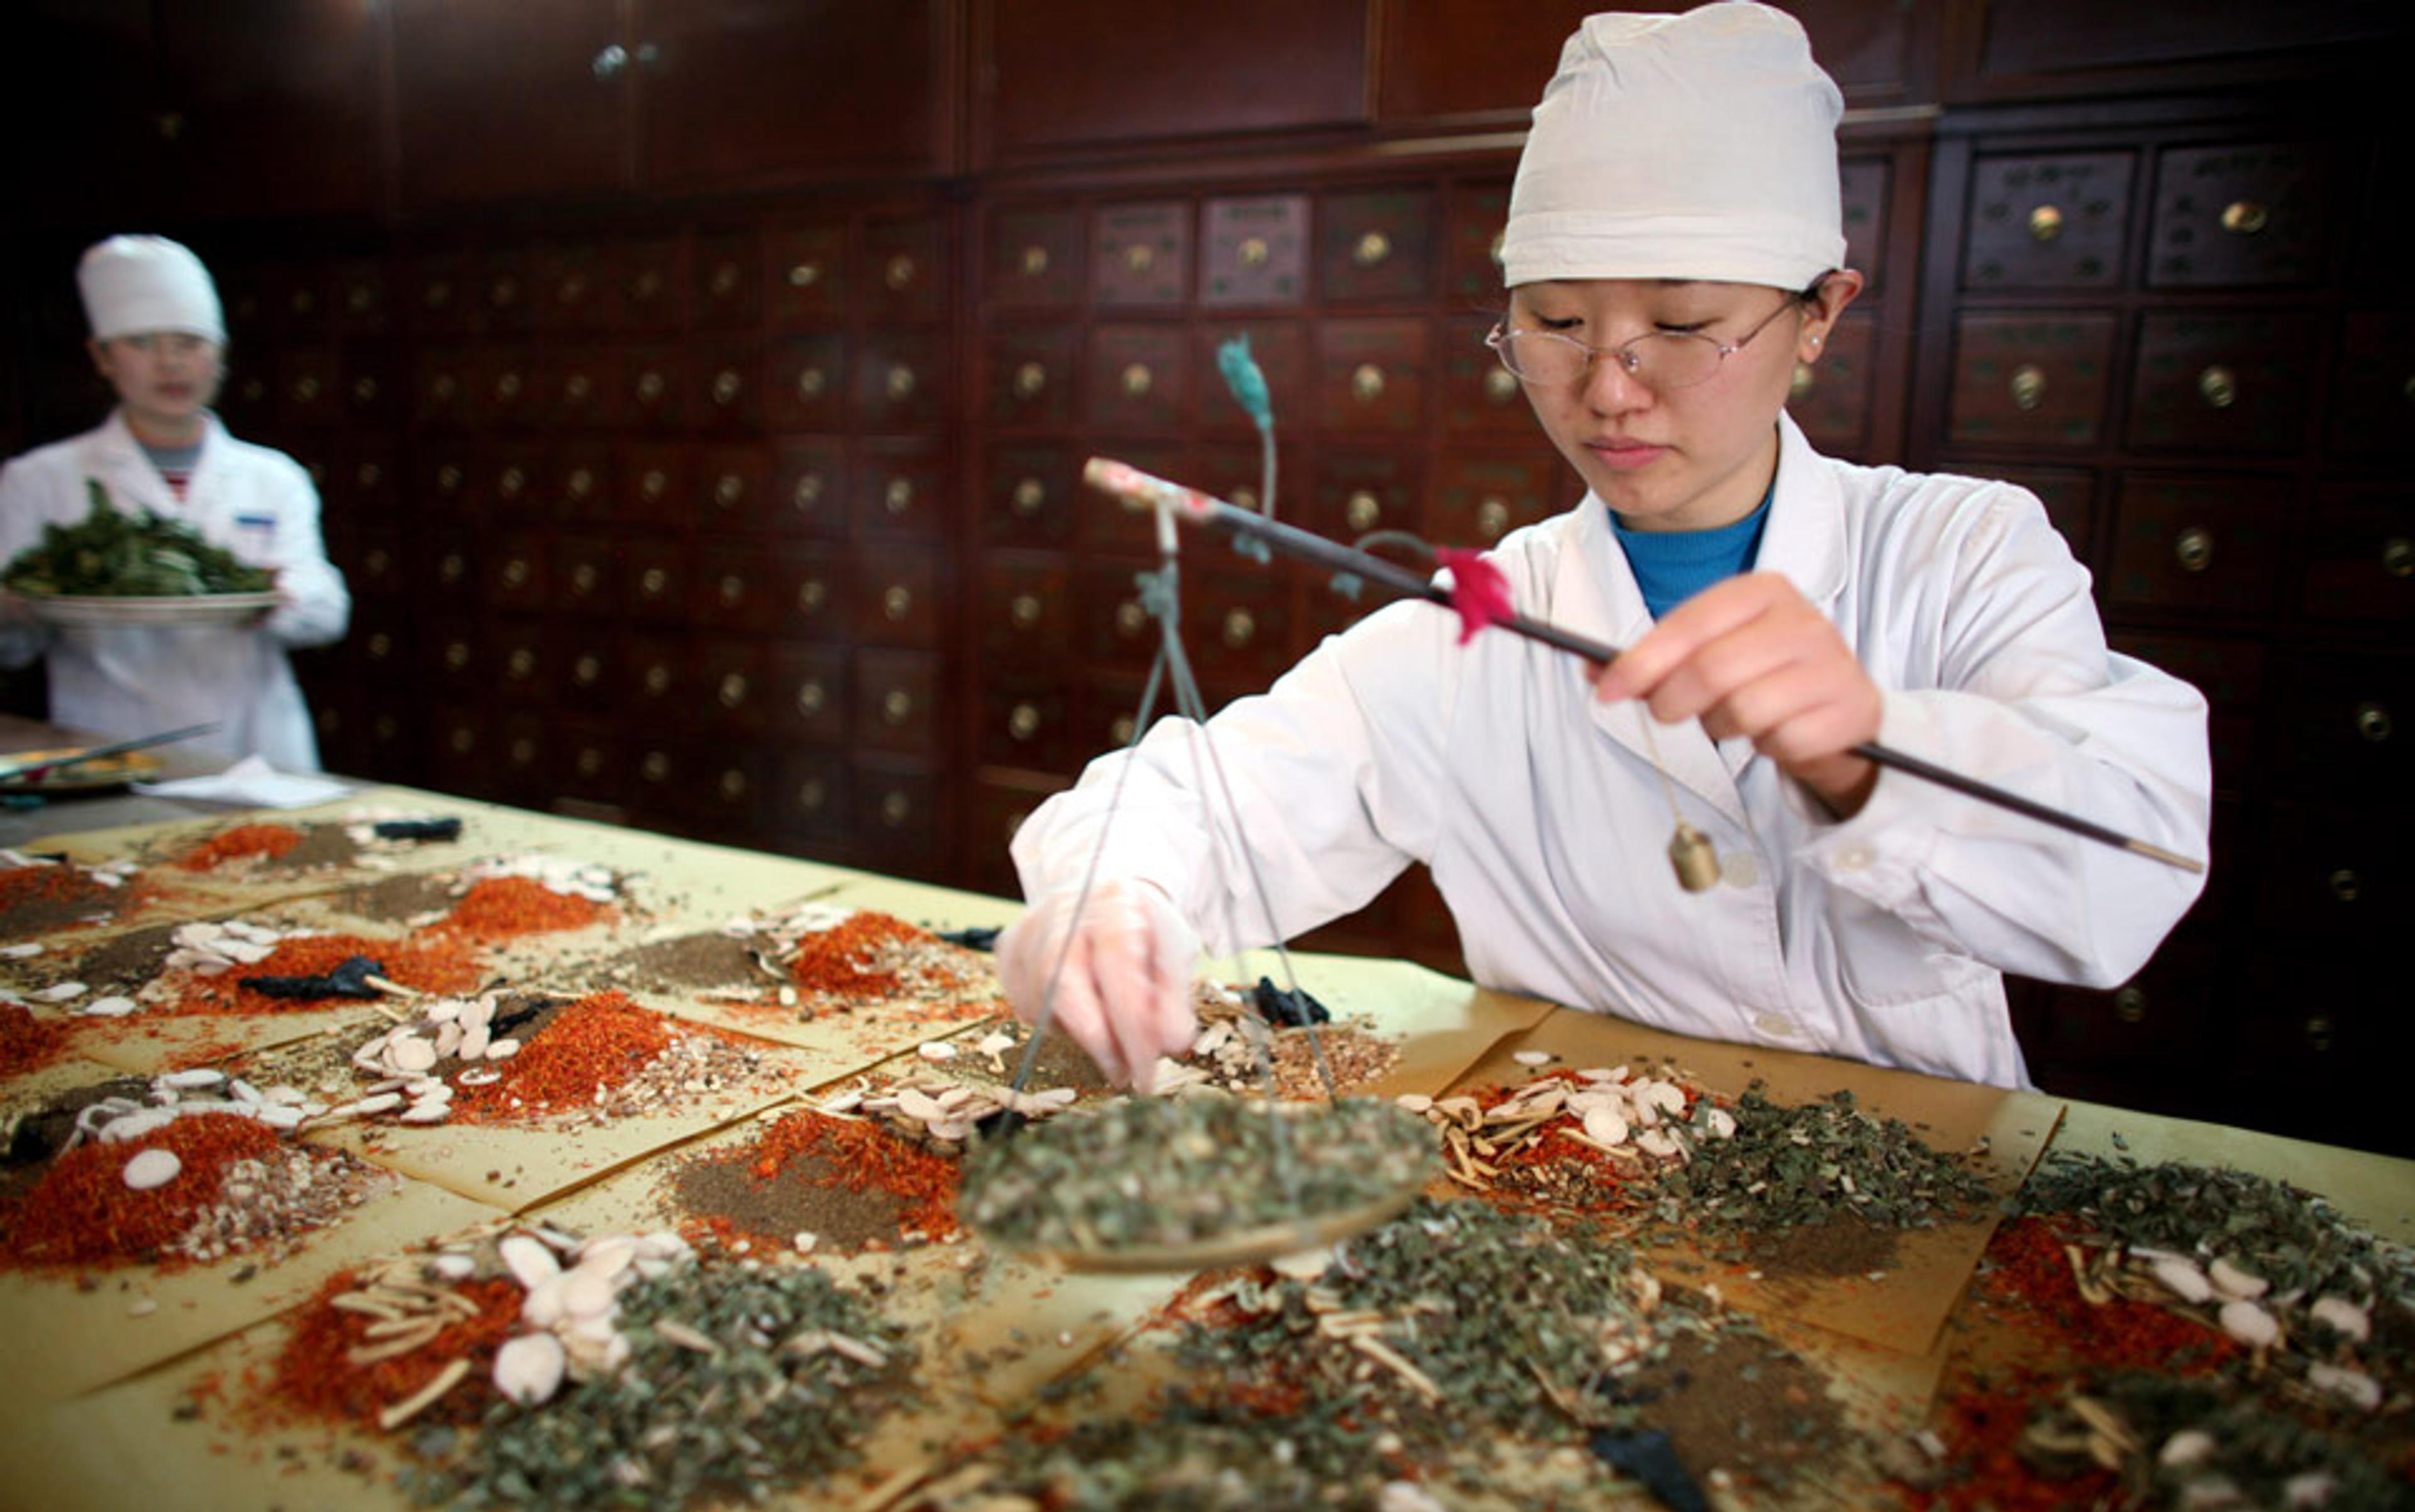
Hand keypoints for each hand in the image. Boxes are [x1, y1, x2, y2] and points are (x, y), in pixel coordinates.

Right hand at [994, 879, 1200, 1091]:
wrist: (1107, 899)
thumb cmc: (1144, 930)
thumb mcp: (1175, 954)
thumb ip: (1174, 1000)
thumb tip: (1172, 1043)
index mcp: (1113, 902)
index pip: (1116, 964)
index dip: (1130, 1026)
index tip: (1145, 1071)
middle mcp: (1063, 912)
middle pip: (1065, 984)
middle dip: (1098, 1042)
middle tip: (1124, 1074)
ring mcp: (1028, 931)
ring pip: (1042, 1005)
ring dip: (1081, 1035)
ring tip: (1112, 1036)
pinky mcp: (1008, 953)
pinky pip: (1027, 1007)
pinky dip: (1058, 1024)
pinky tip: (1084, 1013)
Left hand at [1592, 571, 1881, 815]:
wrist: (1839, 707)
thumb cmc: (1762, 675)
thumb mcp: (1711, 650)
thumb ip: (1655, 658)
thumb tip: (1593, 670)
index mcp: (1764, 591)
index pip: (1691, 623)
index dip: (1641, 660)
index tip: (1606, 689)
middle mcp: (1803, 621)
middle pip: (1711, 671)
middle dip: (1672, 701)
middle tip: (1665, 712)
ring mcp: (1833, 666)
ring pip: (1744, 711)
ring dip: (1722, 727)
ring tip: (1733, 718)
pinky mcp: (1851, 711)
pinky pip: (1781, 742)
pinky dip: (1765, 747)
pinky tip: (1774, 732)